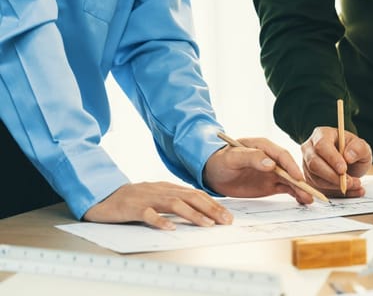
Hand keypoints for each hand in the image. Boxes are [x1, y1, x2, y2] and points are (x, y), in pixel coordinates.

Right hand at [83, 182, 232, 229]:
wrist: (101, 196)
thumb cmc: (132, 199)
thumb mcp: (157, 196)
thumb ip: (176, 201)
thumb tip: (201, 211)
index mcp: (167, 187)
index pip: (195, 194)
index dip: (213, 204)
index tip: (228, 215)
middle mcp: (160, 190)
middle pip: (189, 197)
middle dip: (210, 209)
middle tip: (225, 221)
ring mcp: (146, 198)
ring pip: (173, 204)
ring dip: (192, 214)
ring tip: (206, 224)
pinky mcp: (131, 208)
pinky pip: (147, 214)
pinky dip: (159, 220)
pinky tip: (169, 227)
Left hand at [204, 137, 313, 204]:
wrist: (212, 173)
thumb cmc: (219, 160)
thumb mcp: (232, 157)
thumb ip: (251, 158)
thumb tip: (271, 164)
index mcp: (263, 147)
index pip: (281, 155)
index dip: (291, 166)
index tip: (297, 177)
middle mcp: (271, 158)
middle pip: (289, 169)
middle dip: (300, 181)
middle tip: (309, 192)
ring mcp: (272, 172)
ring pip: (290, 180)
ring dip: (300, 189)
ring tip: (309, 200)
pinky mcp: (271, 184)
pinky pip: (286, 188)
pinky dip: (295, 194)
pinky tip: (303, 201)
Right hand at [301, 126, 371, 197]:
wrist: (350, 163)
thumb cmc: (353, 151)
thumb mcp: (362, 147)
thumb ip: (359, 148)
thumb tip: (348, 156)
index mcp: (322, 135)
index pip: (322, 146)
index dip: (332, 159)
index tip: (344, 169)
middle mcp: (310, 149)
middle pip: (314, 164)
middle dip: (333, 176)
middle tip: (350, 182)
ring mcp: (307, 165)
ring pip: (316, 179)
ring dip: (335, 186)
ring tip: (354, 185)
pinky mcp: (309, 179)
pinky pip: (319, 189)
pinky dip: (335, 193)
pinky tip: (349, 191)